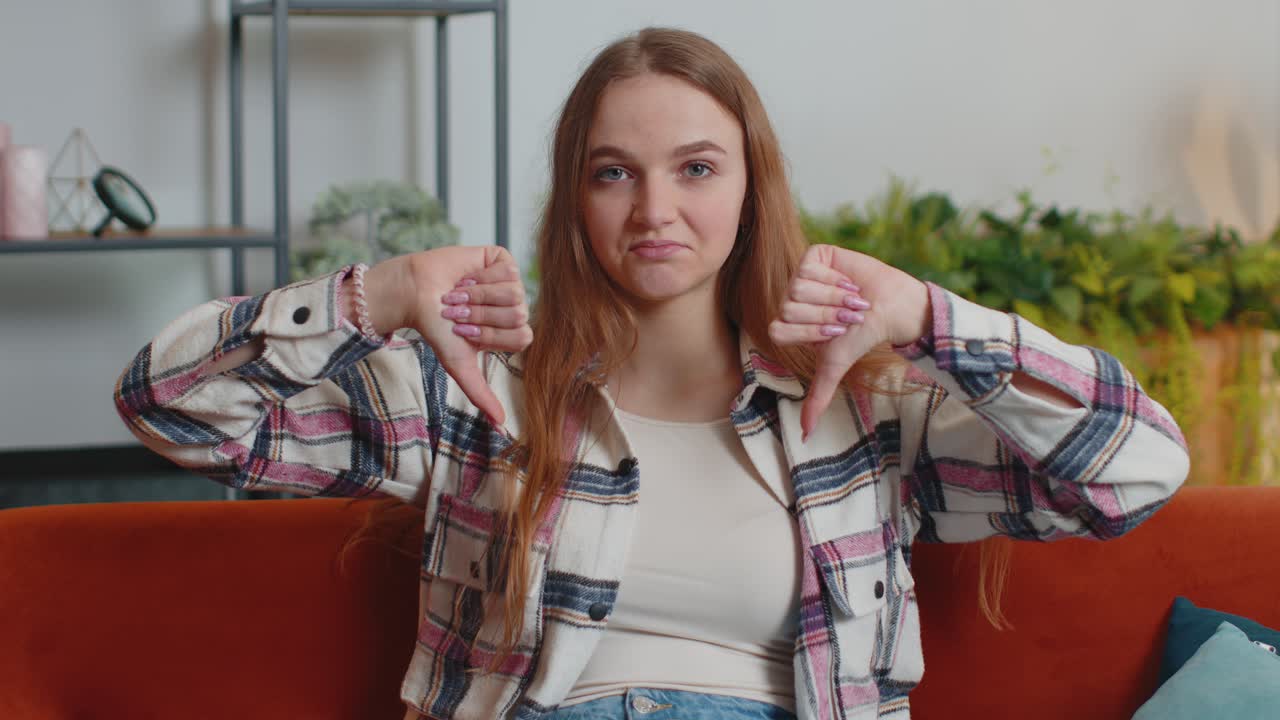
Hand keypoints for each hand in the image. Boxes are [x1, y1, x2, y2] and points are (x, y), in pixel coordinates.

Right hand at [363, 246, 531, 425]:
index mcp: (511, 332)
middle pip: (518, 313)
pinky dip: (479, 276)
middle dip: (481, 314)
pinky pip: (506, 270)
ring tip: (457, 295)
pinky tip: (465, 277)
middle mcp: (515, 307)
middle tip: (458, 312)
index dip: (491, 334)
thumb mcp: (459, 364)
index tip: (464, 331)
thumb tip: (501, 425)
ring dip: (477, 295)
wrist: (416, 294)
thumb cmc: (437, 329)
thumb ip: (481, 393)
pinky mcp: (501, 259)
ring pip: (513, 291)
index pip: (523, 336)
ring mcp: (511, 282)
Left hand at [768, 244, 930, 440]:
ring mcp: (801, 275)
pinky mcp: (815, 256)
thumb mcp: (835, 366)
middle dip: (824, 316)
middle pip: (787, 308)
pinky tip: (849, 282)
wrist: (891, 309)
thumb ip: (817, 397)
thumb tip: (805, 435)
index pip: (778, 329)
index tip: (836, 334)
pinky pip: (808, 268)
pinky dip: (833, 280)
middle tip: (847, 316)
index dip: (809, 333)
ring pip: (796, 289)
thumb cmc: (862, 337)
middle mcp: (791, 299)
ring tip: (851, 299)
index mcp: (789, 324)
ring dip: (831, 299)